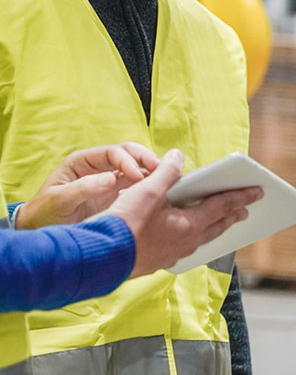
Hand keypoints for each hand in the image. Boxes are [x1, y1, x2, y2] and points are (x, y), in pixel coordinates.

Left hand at [17, 142, 159, 228]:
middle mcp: (100, 167)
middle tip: (160, 169)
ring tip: (165, 179)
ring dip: (151, 171)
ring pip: (137, 167)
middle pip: (129, 154)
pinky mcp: (117, 195)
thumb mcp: (58, 201)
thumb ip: (83, 188)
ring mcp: (110, 180)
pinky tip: (159, 192)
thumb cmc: (44, 214)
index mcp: (84, 162)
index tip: (138, 175)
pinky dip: (149, 186)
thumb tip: (110, 179)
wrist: (39, 233)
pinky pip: (138, 185)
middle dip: (145, 158)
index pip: (113, 152)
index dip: (128, 160)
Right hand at [106, 149, 263, 277]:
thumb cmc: (124, 224)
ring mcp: (173, 254)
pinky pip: (186, 247)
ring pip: (202, 238)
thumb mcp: (148, 190)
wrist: (99, 258)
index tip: (258, 191)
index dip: (241, 196)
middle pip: (217, 226)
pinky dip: (195, 236)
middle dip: (232, 215)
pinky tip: (188, 235)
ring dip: (215, 227)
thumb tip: (178, 156)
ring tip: (222, 222)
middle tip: (245, 209)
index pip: (223, 207)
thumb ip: (167, 171)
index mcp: (189, 225)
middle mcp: (186, 242)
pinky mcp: (158, 261)